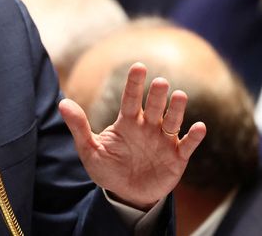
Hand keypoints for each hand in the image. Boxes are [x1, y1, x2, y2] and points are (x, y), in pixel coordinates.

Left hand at [59, 62, 205, 209]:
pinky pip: (187, 145)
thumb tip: (62, 103)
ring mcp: (163, 141)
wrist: (126, 195)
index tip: (139, 66)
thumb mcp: (90, 150)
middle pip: (153, 107)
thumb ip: (79, 127)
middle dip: (156, 95)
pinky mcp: (177, 159)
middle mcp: (148, 127)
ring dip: (176, 110)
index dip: (134, 83)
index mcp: (128, 122)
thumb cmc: (108, 169)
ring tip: (180, 96)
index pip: (130, 99)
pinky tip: (199, 127)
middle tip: (159, 82)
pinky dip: (194, 137)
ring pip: (172, 122)